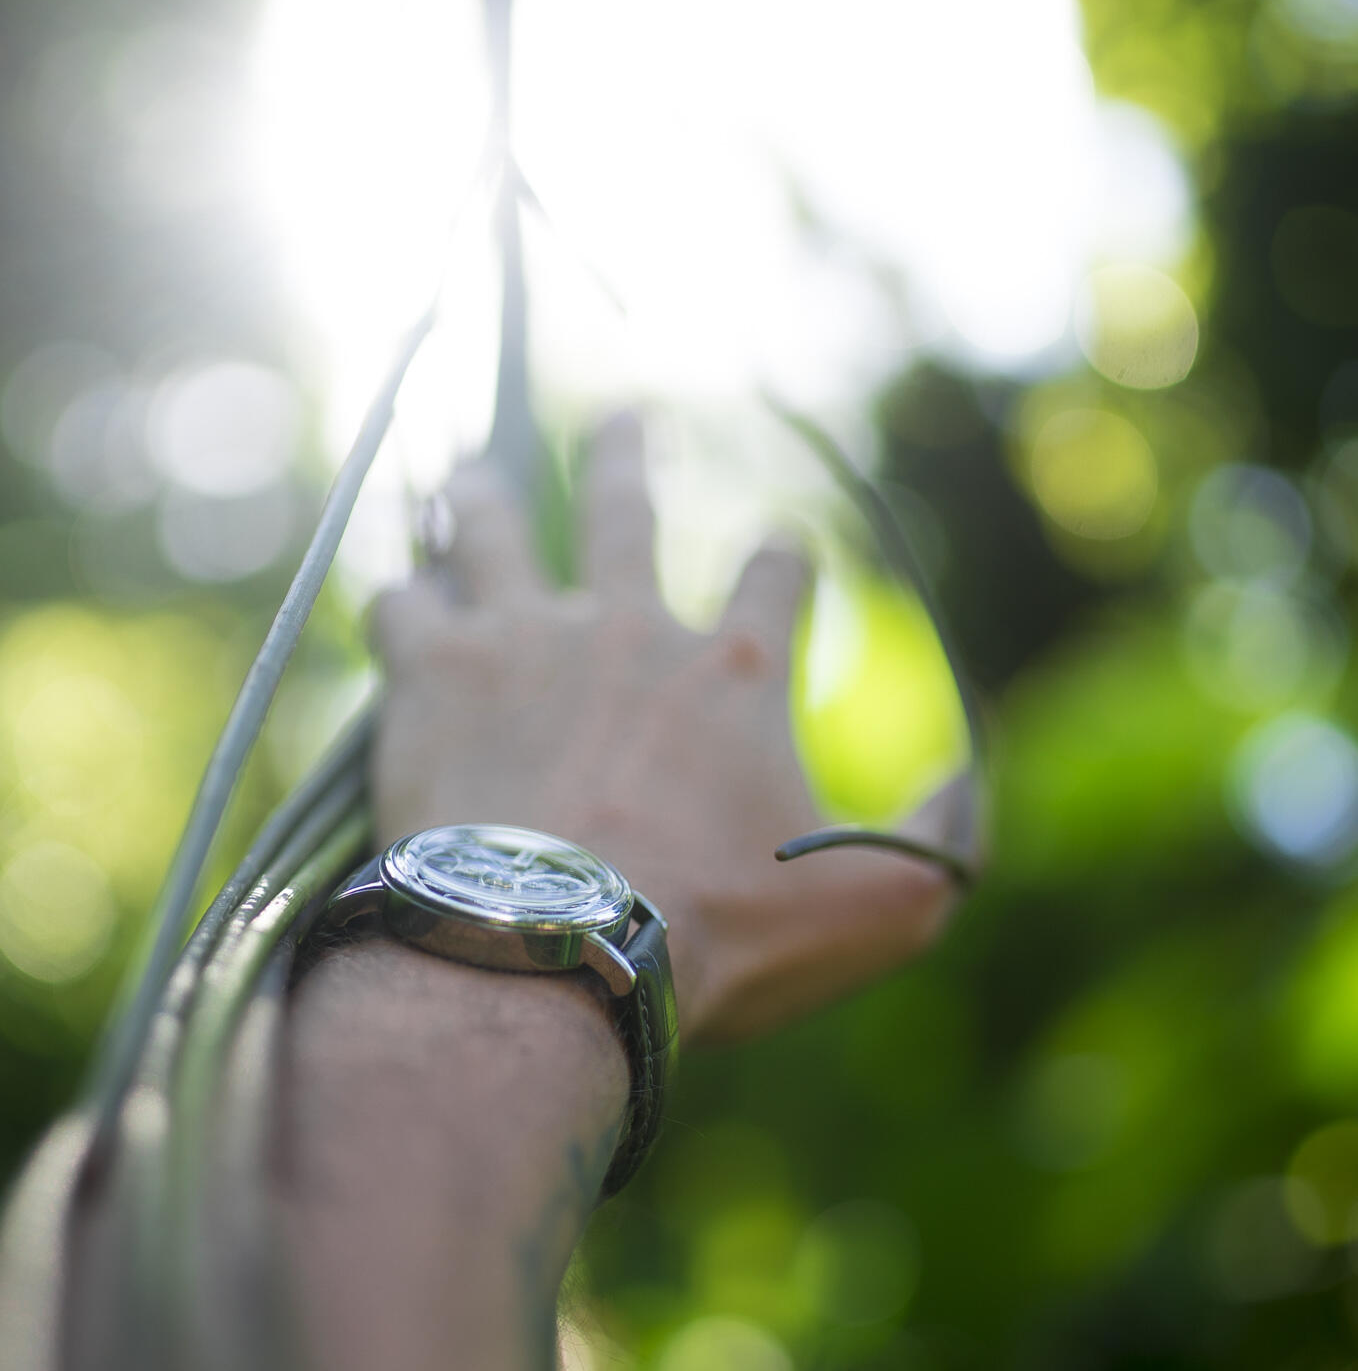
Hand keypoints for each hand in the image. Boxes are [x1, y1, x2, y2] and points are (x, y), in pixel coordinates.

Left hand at [369, 414, 960, 1043]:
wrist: (560, 950)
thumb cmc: (717, 934)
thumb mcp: (880, 905)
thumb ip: (941, 843)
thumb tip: (973, 788)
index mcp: (735, 669)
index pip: (777, 574)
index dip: (784, 560)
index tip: (781, 554)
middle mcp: (626, 626)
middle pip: (620, 505)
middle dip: (622, 455)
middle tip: (618, 420)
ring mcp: (521, 638)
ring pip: (491, 527)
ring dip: (482, 500)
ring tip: (468, 482)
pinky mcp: (431, 674)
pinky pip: (402, 603)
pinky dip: (401, 598)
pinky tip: (397, 601)